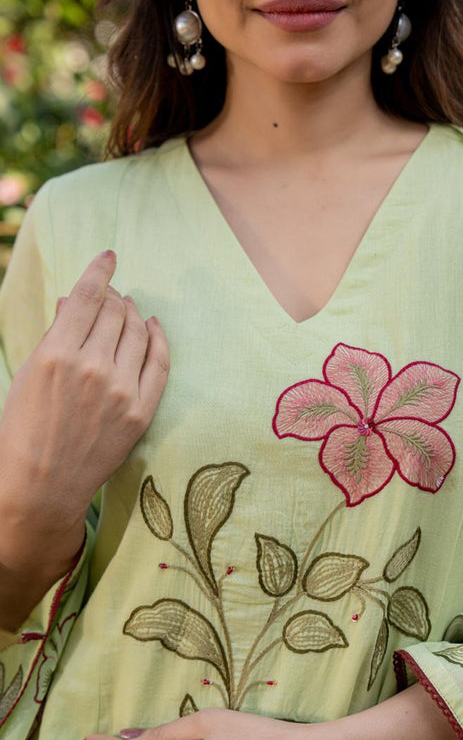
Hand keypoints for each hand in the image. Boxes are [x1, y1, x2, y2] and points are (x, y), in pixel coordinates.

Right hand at [0, 250, 168, 579]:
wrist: (44, 483)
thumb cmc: (26, 426)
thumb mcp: (30, 373)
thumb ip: (57, 334)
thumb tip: (74, 300)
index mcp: (57, 354)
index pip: (88, 295)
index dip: (101, 270)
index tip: (109, 256)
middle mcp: (93, 368)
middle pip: (115, 311)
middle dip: (114, 296)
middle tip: (112, 296)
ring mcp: (121, 391)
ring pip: (138, 332)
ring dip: (134, 314)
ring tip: (128, 311)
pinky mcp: (141, 411)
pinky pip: (160, 362)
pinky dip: (158, 339)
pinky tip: (153, 328)